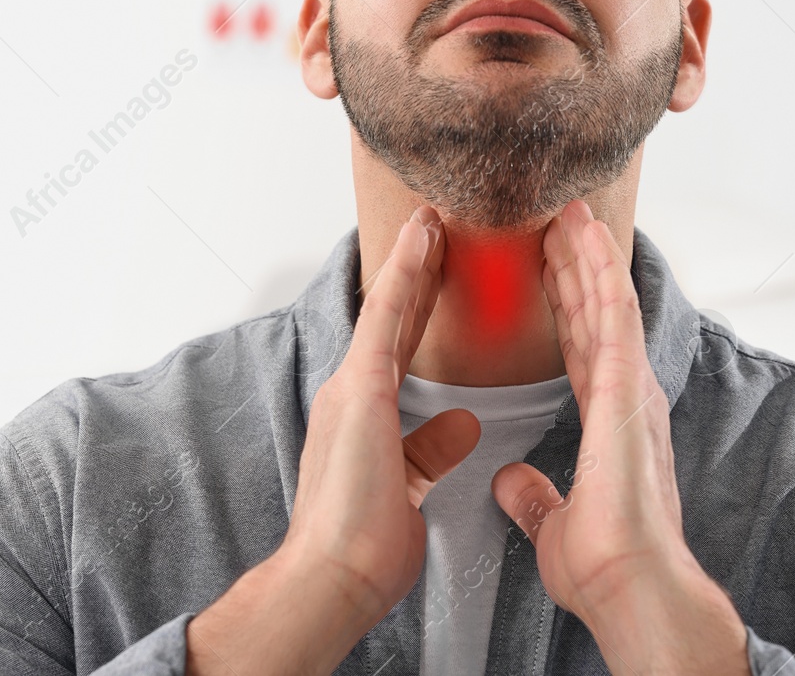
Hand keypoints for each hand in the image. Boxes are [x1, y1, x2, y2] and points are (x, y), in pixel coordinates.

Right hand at [187, 205, 480, 674]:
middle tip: (433, 225)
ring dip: (410, 259)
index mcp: (365, 415)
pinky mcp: (361, 392)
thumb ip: (430, 448)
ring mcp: (352, 387)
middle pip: (392, 317)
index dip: (416, 303)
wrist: (332, 577)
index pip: (398, 345)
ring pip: (389, 307)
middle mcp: (352, 392)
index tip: (434, 266)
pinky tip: (422, 240)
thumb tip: (462, 424)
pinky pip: (388, 319)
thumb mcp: (410, 485)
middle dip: (413, 270)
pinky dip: (405, 275)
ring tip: (431, 217)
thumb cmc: (364, 547)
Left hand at [490, 200, 747, 674]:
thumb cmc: (603, 564)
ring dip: (589, 255)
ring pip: (607, 303)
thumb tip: (511, 484)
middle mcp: (626, 396)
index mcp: (609, 423)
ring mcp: (631, 387)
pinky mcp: (629, 386)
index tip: (552, 273)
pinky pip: (614, 314)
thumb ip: (535, 495)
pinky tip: (589, 235)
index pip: (580, 349)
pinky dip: (601, 270)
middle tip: (560, 223)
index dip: (566, 308)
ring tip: (572, 211)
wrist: (629, 582)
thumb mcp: (552, 522)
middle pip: (594, 316)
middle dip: (576, 268)